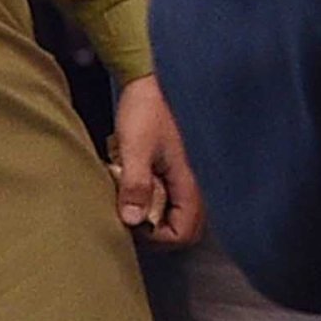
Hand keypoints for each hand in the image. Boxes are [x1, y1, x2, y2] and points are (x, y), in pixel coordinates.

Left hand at [109, 74, 204, 247]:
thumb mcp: (136, 148)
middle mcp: (192, 184)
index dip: (158, 237)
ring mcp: (184, 178)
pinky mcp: (173, 170)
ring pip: (174, 214)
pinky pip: (167, 198)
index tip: (133, 221)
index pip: (184, 233)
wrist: (148, 83)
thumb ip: (136, 184)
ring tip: (128, 200)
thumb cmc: (145, 111)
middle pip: (182, 229)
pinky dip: (150, 200)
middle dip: (155, 231)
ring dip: (151, 215)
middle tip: (128, 215)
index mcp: (189, 182)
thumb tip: (133, 220)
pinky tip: (132, 186)